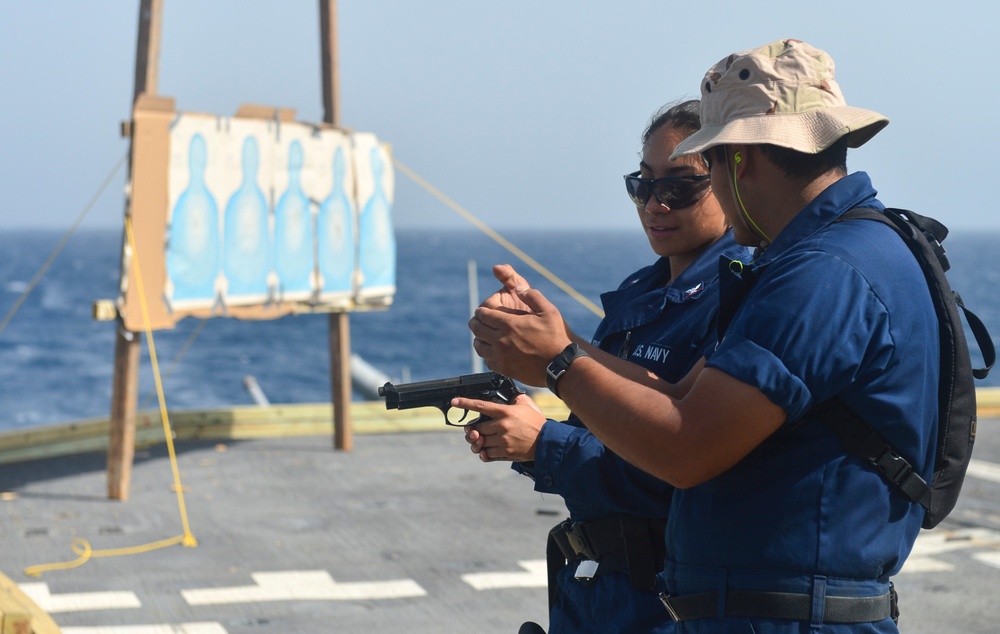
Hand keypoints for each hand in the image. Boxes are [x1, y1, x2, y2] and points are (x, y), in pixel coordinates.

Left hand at [457, 394, 544, 461]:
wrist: (547, 442)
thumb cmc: (537, 423)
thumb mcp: (528, 405)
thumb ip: (515, 398)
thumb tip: (509, 394)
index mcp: (506, 412)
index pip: (481, 406)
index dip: (465, 403)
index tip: (455, 401)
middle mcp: (502, 426)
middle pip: (477, 428)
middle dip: (474, 430)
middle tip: (475, 430)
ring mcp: (503, 440)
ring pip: (480, 442)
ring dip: (479, 442)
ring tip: (482, 441)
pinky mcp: (505, 452)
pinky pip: (487, 454)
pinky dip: (484, 453)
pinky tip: (486, 450)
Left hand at [470, 266, 571, 385]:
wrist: (562, 366)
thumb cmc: (557, 337)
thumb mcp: (549, 311)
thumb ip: (532, 296)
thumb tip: (518, 288)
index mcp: (509, 324)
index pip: (483, 314)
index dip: (480, 311)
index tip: (482, 311)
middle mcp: (501, 340)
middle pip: (477, 329)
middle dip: (475, 322)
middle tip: (478, 321)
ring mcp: (502, 357)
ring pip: (479, 347)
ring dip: (479, 339)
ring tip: (483, 336)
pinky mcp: (505, 370)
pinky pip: (488, 362)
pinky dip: (487, 355)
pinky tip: (493, 352)